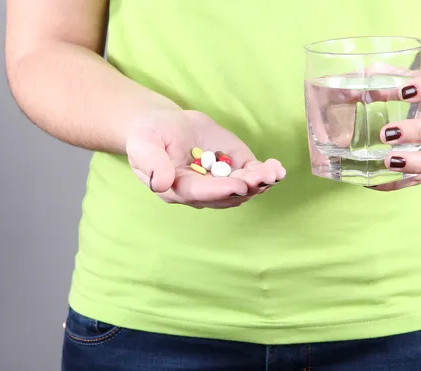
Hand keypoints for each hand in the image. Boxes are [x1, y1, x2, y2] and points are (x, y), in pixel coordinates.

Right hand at [126, 110, 285, 208]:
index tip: (239, 185)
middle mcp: (203, 191)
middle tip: (263, 177)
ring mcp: (221, 181)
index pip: (201, 193)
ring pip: (245, 188)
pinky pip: (253, 175)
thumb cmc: (150, 133)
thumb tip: (161, 183)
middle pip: (228, 195)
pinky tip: (277, 169)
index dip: (221, 190)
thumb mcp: (142, 142)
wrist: (165, 124)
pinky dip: (267, 174)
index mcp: (178, 188)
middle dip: (247, 186)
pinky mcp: (235, 168)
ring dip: (261, 182)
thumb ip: (151, 162)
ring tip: (273, 171)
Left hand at [370, 66, 420, 190]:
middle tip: (386, 134)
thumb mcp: (397, 78)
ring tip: (388, 162)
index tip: (403, 92)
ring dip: (415, 163)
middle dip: (416, 132)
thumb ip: (376, 78)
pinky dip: (398, 182)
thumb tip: (348, 88)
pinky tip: (375, 181)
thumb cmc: (410, 92)